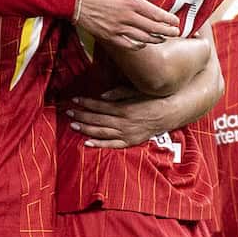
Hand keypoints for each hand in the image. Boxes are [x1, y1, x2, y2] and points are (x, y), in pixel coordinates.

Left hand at [65, 87, 181, 147]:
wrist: (170, 114)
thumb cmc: (152, 100)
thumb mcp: (137, 91)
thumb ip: (119, 93)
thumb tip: (102, 96)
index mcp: (124, 108)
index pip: (99, 105)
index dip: (86, 103)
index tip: (74, 99)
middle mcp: (123, 122)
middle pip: (97, 119)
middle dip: (81, 115)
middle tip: (68, 112)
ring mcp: (126, 133)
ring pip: (101, 132)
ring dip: (86, 128)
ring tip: (73, 125)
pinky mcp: (130, 142)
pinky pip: (112, 145)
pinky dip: (99, 144)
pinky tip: (87, 143)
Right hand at [76, 0, 179, 46]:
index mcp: (132, 2)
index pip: (156, 14)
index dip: (169, 19)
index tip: (175, 21)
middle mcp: (127, 17)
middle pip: (153, 28)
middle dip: (167, 31)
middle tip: (175, 32)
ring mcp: (118, 29)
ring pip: (143, 38)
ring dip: (156, 39)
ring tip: (163, 38)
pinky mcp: (110, 36)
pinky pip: (129, 44)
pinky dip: (139, 45)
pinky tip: (143, 43)